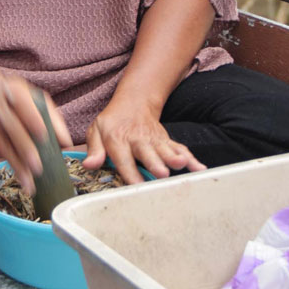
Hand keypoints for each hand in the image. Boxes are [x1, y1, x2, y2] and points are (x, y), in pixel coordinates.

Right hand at [0, 77, 70, 192]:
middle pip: (10, 126)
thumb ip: (53, 119)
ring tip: (27, 183)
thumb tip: (66, 143)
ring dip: (12, 163)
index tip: (44, 135)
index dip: (32, 118)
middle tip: (38, 168)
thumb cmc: (19, 100)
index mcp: (13, 89)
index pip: (22, 102)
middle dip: (25, 148)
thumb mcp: (37, 100)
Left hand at [82, 94, 204, 183]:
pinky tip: (199, 168)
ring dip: (174, 158)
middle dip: (155, 163)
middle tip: (162, 173)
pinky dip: (190, 158)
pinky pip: (179, 148)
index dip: (130, 172)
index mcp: (117, 139)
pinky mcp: (166, 140)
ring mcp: (154, 140)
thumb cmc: (112, 124)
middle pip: (147, 153)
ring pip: (165, 149)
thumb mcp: (96, 132)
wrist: (133, 103)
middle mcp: (138, 140)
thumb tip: (89, 165)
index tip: (136, 185)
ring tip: (182, 165)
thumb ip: (94, 150)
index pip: (123, 158)